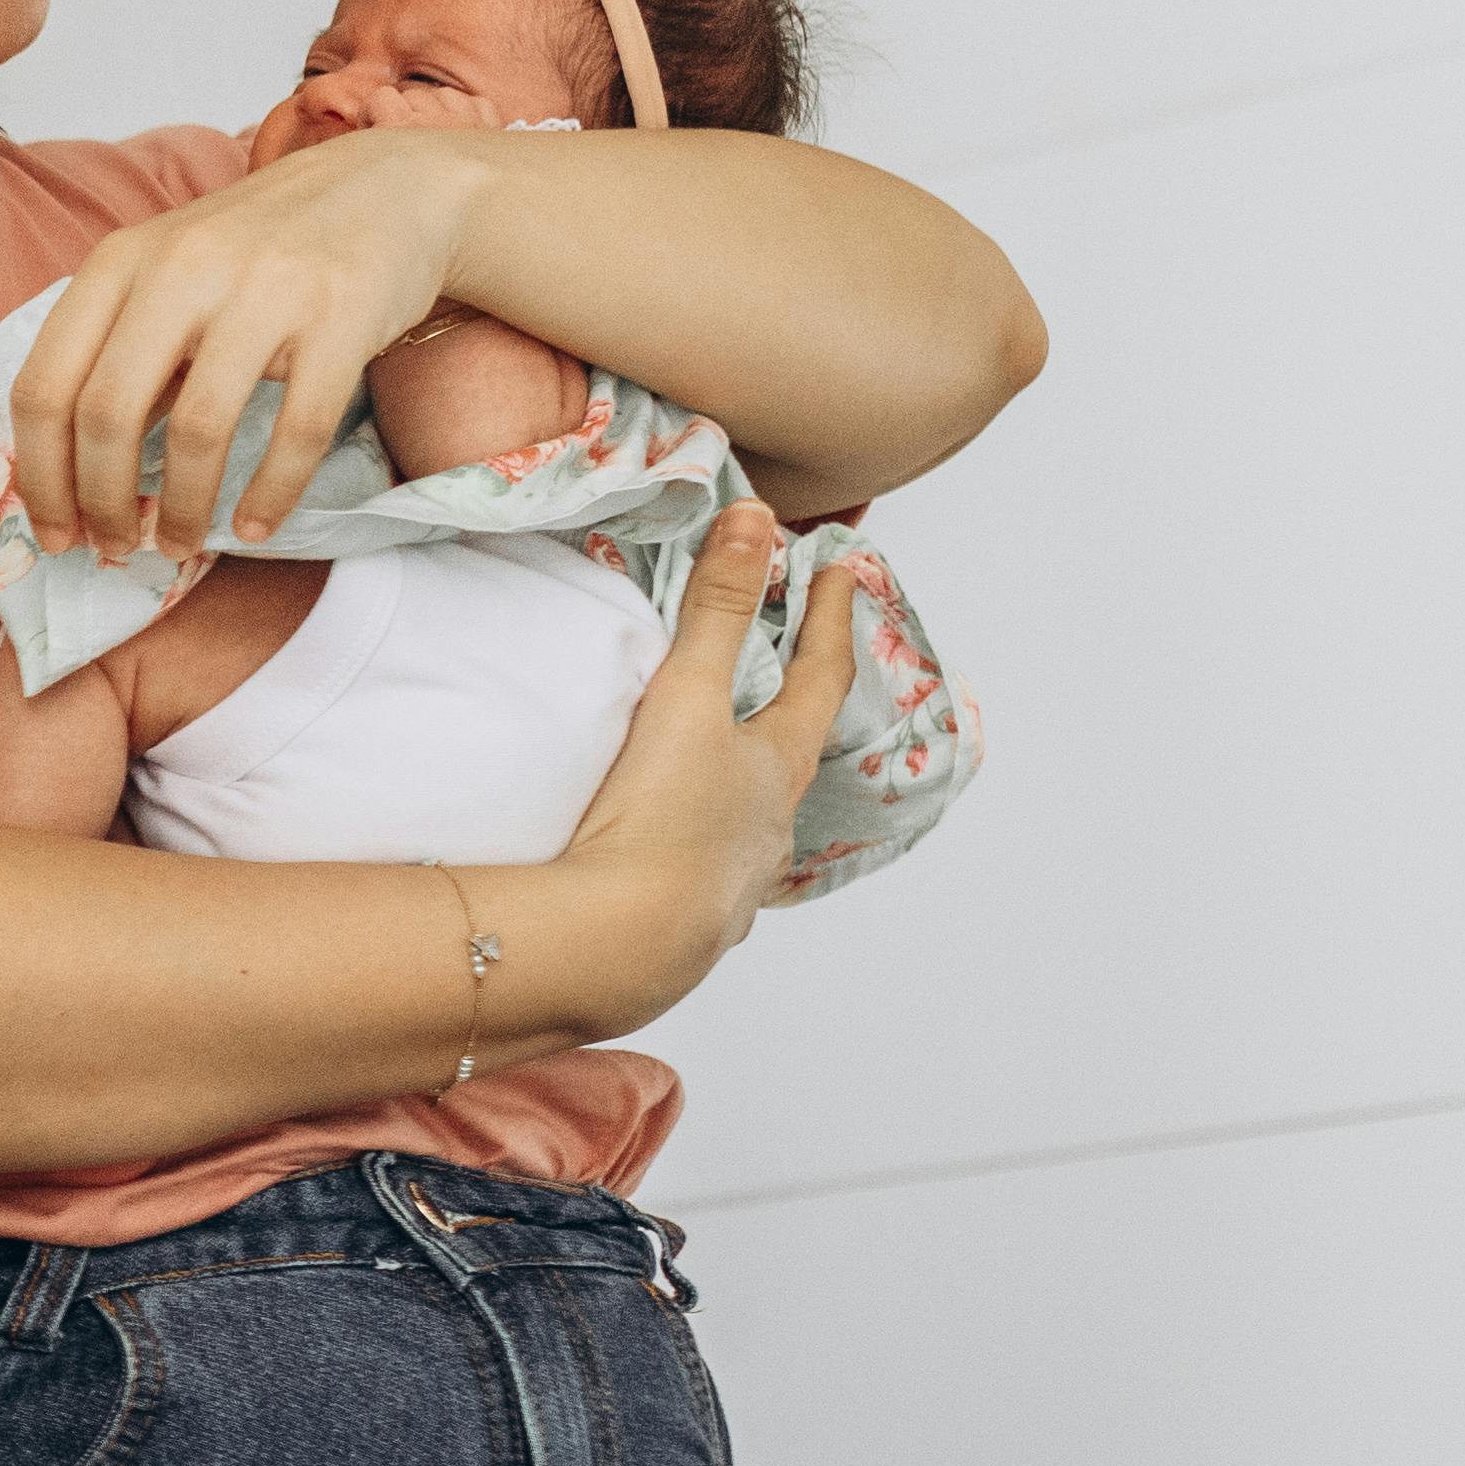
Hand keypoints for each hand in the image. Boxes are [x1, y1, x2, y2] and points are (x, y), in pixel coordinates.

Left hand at [4, 129, 476, 567]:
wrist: (388, 190)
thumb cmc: (261, 249)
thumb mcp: (169, 276)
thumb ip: (121, 354)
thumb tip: (74, 473)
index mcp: (122, 261)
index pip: (46, 384)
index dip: (41, 476)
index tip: (56, 532)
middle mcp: (183, 268)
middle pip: (107, 414)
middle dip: (101, 503)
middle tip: (115, 549)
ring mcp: (264, 289)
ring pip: (198, 431)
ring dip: (182, 511)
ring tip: (178, 546)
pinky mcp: (340, 316)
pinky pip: (296, 431)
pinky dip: (270, 495)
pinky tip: (255, 526)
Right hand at [530, 506, 846, 1024]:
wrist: (621, 947)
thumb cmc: (658, 821)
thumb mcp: (687, 699)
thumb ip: (716, 610)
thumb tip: (756, 518)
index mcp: (776, 766)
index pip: (820, 676)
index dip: (829, 617)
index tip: (843, 570)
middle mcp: (770, 829)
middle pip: (796, 755)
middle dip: (792, 711)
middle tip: (791, 676)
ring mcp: (735, 884)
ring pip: (756, 825)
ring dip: (748, 792)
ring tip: (728, 776)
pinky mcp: (691, 930)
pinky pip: (706, 878)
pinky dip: (701, 854)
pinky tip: (678, 860)